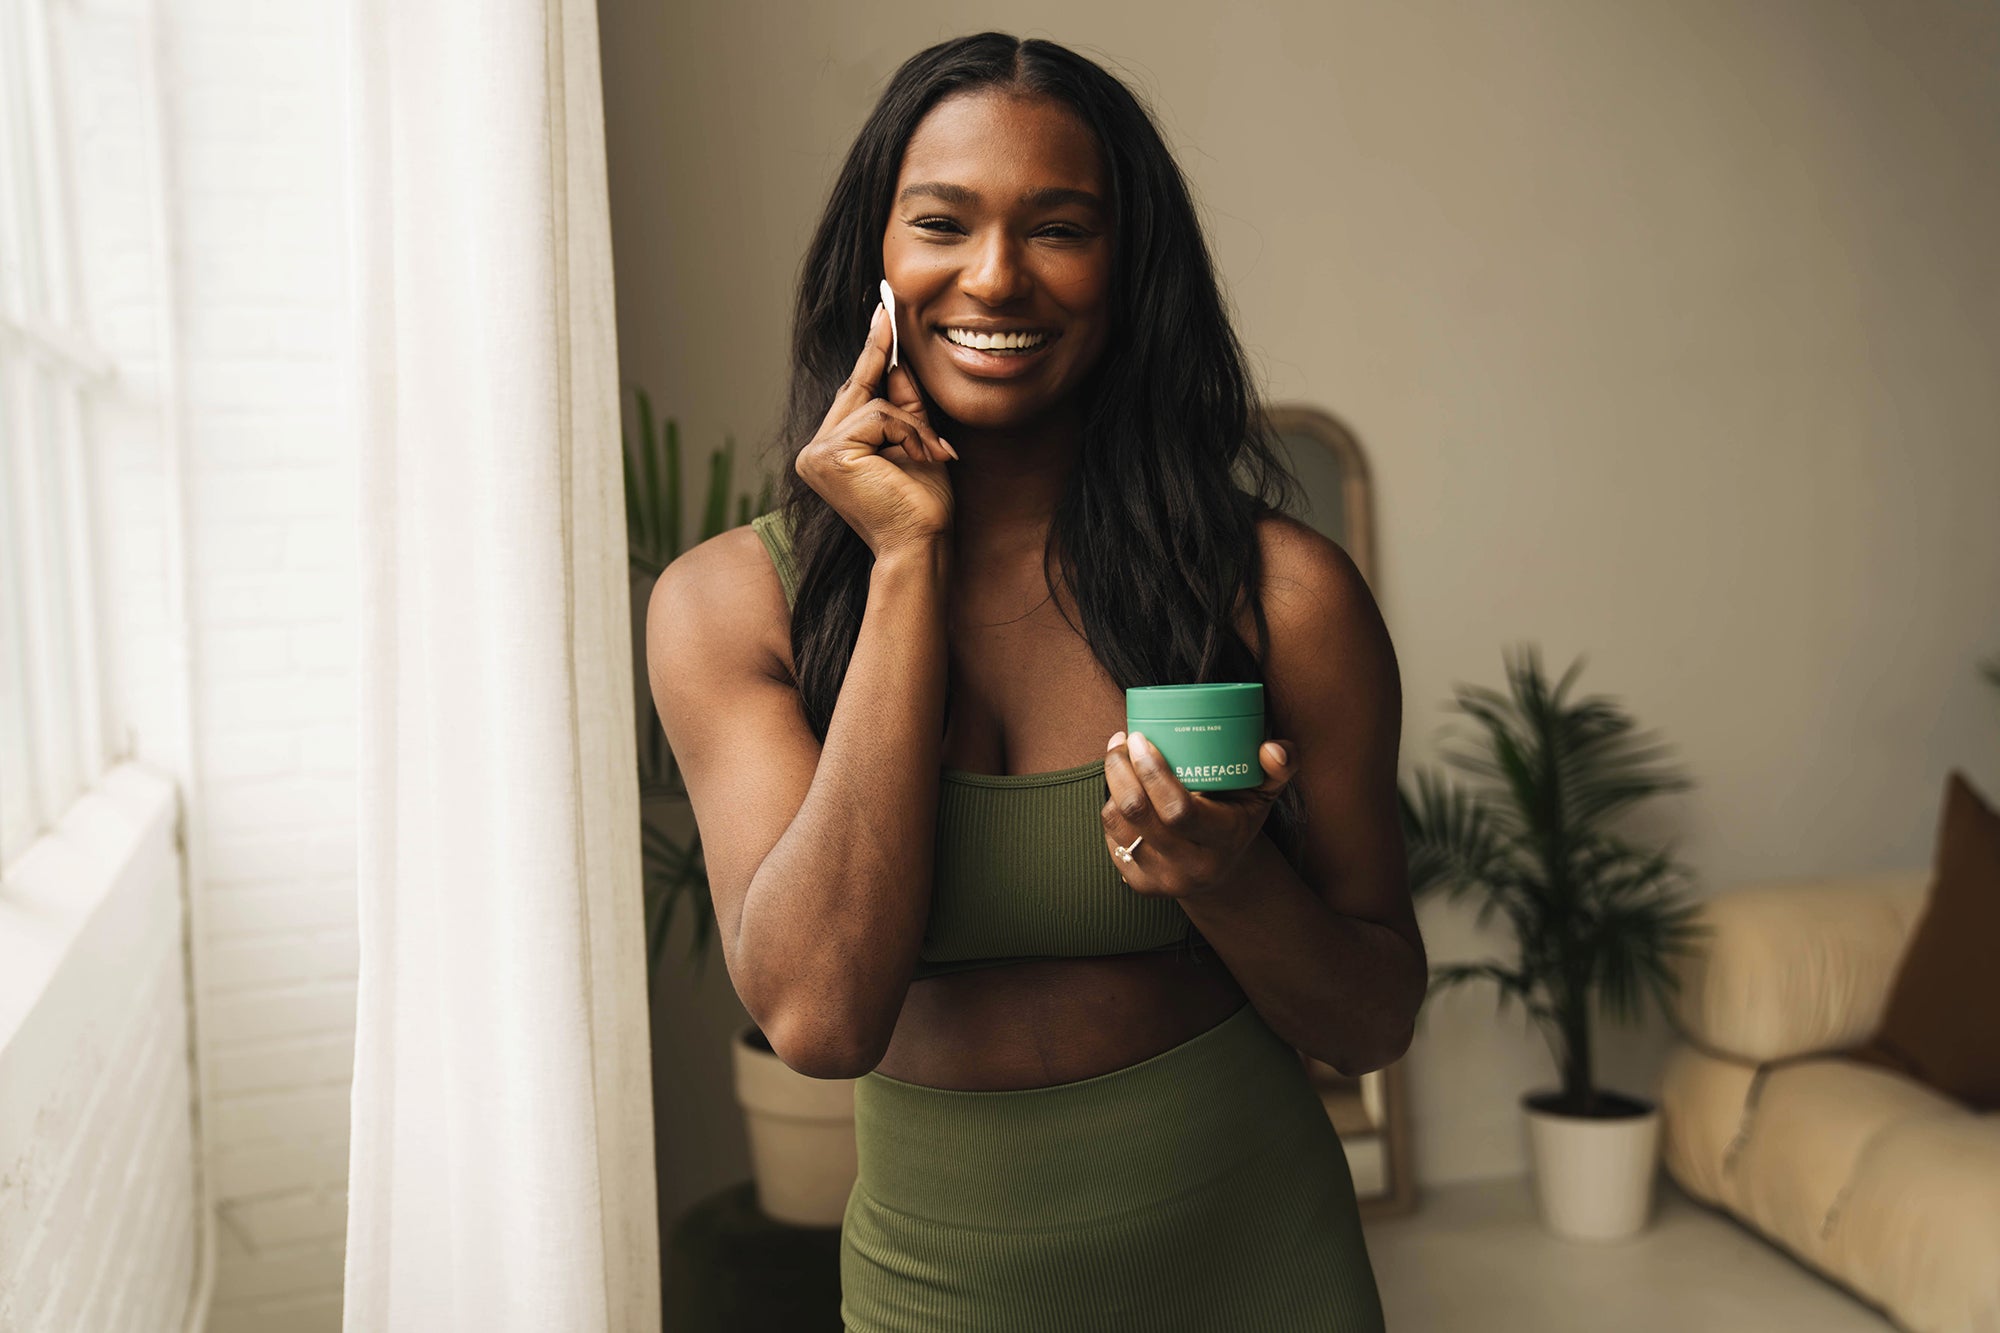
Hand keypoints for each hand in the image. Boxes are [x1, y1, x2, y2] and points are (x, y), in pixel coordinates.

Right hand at [793, 301, 956, 559]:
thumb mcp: (917, 443)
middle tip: (888, 310)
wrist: (921, 545)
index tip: (880, 311)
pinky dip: (909, 434)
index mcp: (829, 453)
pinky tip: (922, 458)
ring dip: (913, 427)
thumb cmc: (922, 506)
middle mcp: (814, 452)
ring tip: (933, 455)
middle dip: (889, 374)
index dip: (868, 353)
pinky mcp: (830, 454)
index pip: (852, 394)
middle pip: (857, 391)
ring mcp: (816, 454)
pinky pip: (878, 418)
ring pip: (873, 405)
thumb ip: (904, 406)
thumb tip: (898, 361)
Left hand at [1101, 731, 1297, 899]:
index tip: (1141, 738)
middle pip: (1139, 814)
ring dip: (1112, 784)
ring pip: (1118, 824)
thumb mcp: (1265, 794)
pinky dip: (1111, 807)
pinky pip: (1111, 838)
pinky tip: (1120, 789)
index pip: (1178, 810)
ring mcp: (1163, 879)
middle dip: (1121, 770)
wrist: (1225, 873)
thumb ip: (1279, 768)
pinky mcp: (1141, 884)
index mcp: (1223, 840)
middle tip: (1123, 741)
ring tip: (1119, 758)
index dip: (1152, 772)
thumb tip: (1272, 749)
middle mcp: (1191, 866)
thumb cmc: (1240, 819)